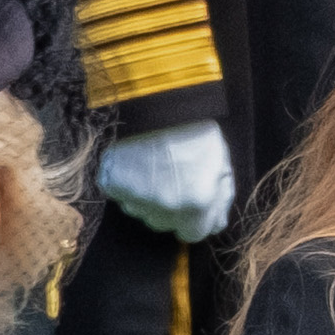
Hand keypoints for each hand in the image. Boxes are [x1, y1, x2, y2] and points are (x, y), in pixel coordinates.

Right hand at [96, 120, 236, 242]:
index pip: (194, 234)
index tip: (193, 202)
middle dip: (171, 209)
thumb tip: (216, 220)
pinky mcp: (113, 187)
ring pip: (143, 212)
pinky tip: (137, 165)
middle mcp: (164, 211)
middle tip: (172, 177)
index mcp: (196, 205)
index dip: (195, 219)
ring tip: (154, 168)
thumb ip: (221, 195)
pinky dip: (128, 186)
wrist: (154, 99)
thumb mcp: (220, 160)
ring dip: (149, 199)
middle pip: (166, 224)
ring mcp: (135, 200)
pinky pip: (122, 196)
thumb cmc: (193, 127)